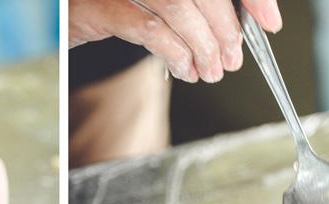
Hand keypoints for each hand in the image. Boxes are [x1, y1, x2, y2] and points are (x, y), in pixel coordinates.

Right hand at [69, 0, 281, 82]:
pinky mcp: (99, 7)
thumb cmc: (114, 5)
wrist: (59, 12)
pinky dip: (174, 53)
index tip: (268, 21)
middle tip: (231, 59)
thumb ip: (199, 7)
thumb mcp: (162, 2)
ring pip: (179, 7)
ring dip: (202, 46)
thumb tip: (243, 25)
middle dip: (225, 29)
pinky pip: (149, 29)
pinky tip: (183, 69)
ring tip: (209, 71)